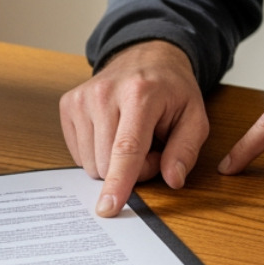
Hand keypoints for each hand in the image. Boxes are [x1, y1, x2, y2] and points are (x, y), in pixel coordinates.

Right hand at [59, 40, 209, 217]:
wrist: (145, 57)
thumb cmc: (171, 91)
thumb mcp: (194, 117)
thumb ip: (186, 150)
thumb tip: (172, 179)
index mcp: (140, 94)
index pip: (126, 147)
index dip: (118, 181)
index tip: (108, 206)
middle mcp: (105, 93)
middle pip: (107, 162)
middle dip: (132, 170)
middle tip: (150, 147)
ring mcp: (82, 98)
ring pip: (90, 162)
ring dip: (113, 163)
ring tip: (131, 137)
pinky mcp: (69, 104)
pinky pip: (78, 154)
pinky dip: (97, 154)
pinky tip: (112, 133)